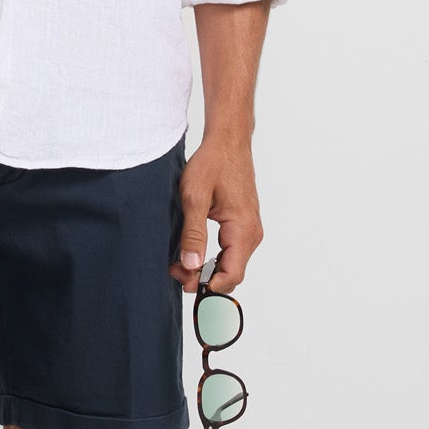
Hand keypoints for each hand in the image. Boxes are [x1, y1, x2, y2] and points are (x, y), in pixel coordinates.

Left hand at [170, 130, 262, 294]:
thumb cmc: (213, 164)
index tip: (183, 282)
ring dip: (207, 270)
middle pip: (232, 274)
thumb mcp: (194, 198)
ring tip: (180, 262)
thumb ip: (193, 234)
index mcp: (243, 229)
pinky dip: (213, 258)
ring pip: (231, 265)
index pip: (231, 275)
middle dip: (204, 280)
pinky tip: (192, 252)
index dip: (207, 286)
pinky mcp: (243, 226)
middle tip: (176, 271)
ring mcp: (250, 230)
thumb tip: (191, 266)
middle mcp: (252, 234)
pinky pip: (231, 252)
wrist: (228, 143)